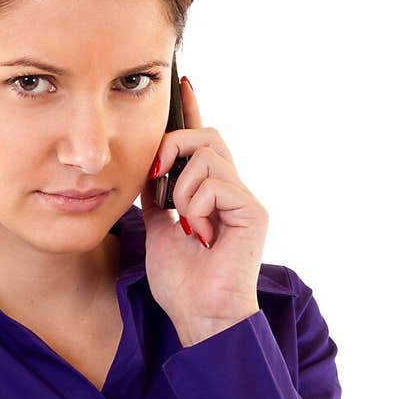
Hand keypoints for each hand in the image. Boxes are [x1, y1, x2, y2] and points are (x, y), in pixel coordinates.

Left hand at [140, 76, 268, 342]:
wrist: (199, 316)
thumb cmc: (182, 283)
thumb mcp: (158, 230)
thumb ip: (155, 198)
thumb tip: (146, 169)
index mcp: (209, 193)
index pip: (202, 142)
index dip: (192, 111)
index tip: (182, 82)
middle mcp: (231, 190)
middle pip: (205, 136)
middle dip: (172, 147)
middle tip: (156, 181)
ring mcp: (244, 200)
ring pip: (207, 155)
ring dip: (181, 188)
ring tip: (185, 223)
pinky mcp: (252, 212)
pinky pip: (215, 182)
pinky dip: (195, 205)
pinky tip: (200, 234)